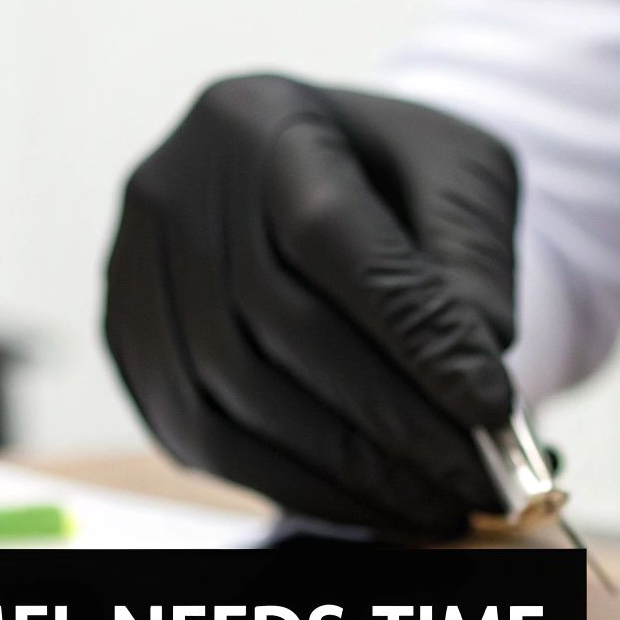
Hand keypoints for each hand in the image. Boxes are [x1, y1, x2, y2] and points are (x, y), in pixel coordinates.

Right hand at [104, 74, 516, 538]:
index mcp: (260, 118)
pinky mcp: (128, 343)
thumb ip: (474, 261)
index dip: (409, 331)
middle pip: (277, 325)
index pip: (329, 234)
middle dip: (390, 420)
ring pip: (235, 396)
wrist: (317, 171)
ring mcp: (135, 269)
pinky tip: (369, 500)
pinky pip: (203, 437)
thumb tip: (471, 375)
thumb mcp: (462, 175)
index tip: (490, 407)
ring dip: (346, 469)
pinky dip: (294, 483)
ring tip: (437, 501)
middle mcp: (177, 188)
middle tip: (476, 478)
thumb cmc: (397, 171)